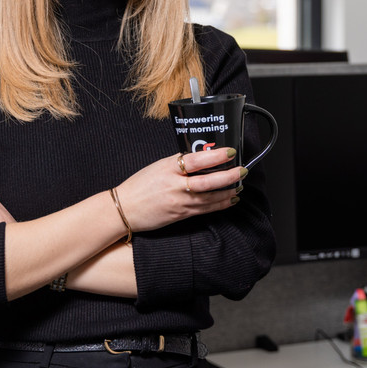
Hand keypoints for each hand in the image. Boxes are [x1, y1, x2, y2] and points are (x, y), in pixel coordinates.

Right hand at [114, 147, 243, 232]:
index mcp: (168, 168)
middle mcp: (175, 186)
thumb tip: (201, 157)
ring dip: (228, 191)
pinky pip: (205, 209)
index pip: (195, 160)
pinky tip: (230, 199)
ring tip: (239, 185)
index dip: (215, 156)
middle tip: (242, 170)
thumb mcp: (158, 166)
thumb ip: (179, 162)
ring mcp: (179, 202)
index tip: (230, 152)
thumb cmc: (140, 186)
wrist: (124, 209)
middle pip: (206, 182)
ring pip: (209, 198)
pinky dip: (220, 204)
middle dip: (228, 176)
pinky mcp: (181, 215)